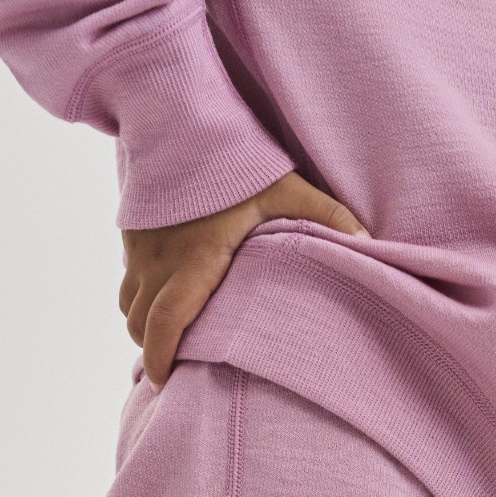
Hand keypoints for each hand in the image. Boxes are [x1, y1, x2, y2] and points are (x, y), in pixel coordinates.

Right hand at [120, 171, 368, 386]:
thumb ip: (328, 214)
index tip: (161, 380)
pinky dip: (138, 300)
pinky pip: (126, 281)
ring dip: (143, 326)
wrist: (177, 116)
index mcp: (195, 258)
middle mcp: (159, 259)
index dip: (159, 356)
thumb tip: (369, 243)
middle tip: (172, 368)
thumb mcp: (286, 187)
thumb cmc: (233, 158)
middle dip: (151, 349)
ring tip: (166, 340)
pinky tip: (159, 302)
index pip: (165, 320)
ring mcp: (140, 248)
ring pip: (127, 305)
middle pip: (139, 322)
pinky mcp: (132, 234)